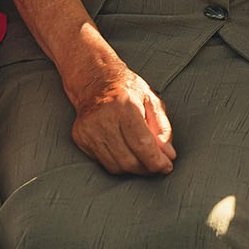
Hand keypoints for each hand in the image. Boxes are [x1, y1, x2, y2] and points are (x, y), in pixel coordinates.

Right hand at [67, 59, 176, 174]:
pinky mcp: (80, 138)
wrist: (96, 80)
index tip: (166, 166)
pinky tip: (125, 151)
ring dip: (133, 168)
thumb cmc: (127, 90)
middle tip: (156, 164)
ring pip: (116, 166)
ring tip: (142, 158)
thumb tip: (168, 155)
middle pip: (129, 160)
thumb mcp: (152, 101)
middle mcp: (103, 118)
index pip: (142, 143)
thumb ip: (163, 129)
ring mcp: (89, 129)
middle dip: (146, 168)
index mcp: (124, 105)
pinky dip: (118, 163)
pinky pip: (103, 163)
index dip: (156, 160)